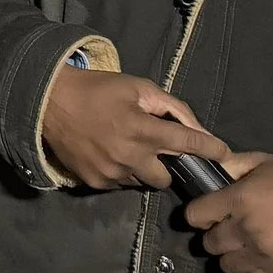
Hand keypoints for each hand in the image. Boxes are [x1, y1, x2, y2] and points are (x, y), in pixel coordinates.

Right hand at [40, 67, 225, 188]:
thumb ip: (171, 106)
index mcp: (143, 129)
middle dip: (167, 167)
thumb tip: (197, 127)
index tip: (223, 153)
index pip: (188, 143)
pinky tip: (110, 155)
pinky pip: (119, 184)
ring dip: (142, 170)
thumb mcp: (138, 87)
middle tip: (156, 152)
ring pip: (141, 183)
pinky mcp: (95, 183)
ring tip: (127, 151)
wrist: (50, 102)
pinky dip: (121, 173)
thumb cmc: (99, 90)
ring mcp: (111, 173)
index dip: (210, 148)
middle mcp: (130, 156)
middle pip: (166, 179)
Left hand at [183, 152, 272, 272]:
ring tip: (245, 249)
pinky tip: (258, 264)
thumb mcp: (267, 162)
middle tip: (229, 232)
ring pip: (227, 266)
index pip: (196, 215)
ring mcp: (264, 253)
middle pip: (210, 243)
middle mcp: (247, 228)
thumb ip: (234, 165)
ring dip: (232, 257)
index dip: (198, 215)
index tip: (207, 215)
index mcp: (241, 198)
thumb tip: (208, 169)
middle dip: (215, 236)